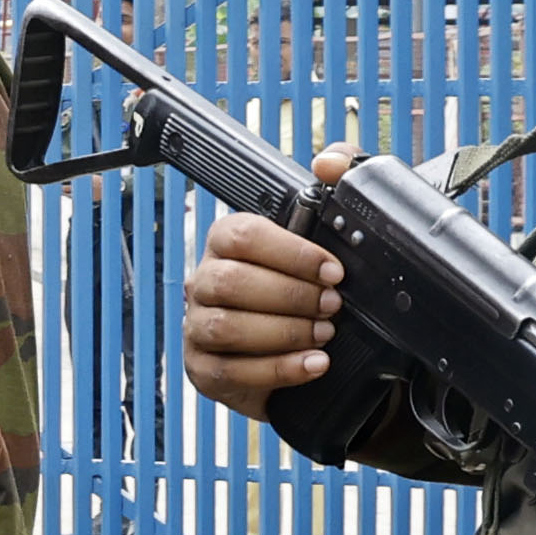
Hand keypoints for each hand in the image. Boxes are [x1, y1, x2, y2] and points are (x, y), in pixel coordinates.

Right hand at [180, 146, 360, 421]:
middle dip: (290, 296)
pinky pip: (231, 371)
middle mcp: (203, 281)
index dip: (290, 253)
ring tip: (324, 334)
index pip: (242, 235)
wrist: (306, 354)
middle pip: (230, 282)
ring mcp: (197, 327)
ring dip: (284, 332)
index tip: (333, 271)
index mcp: (226, 243)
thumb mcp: (328, 238)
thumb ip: (338, 184)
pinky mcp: (202, 370)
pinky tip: (313, 364)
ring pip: (226, 327)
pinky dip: (278, 369)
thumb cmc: (309, 291)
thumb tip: (330, 162)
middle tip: (333, 305)